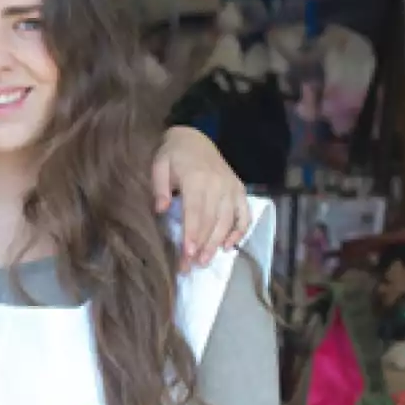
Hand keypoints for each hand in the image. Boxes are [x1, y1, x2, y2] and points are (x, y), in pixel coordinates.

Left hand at [151, 127, 251, 270]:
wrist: (194, 138)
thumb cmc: (173, 155)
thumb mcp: (159, 165)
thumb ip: (159, 187)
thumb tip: (161, 209)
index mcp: (197, 179)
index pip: (195, 212)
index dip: (192, 234)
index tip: (187, 254)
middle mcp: (218, 185)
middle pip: (211, 221)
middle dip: (201, 246)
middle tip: (190, 266)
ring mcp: (232, 188)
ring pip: (227, 221)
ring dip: (216, 243)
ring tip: (204, 262)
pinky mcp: (240, 190)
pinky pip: (245, 214)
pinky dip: (239, 231)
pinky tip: (228, 246)